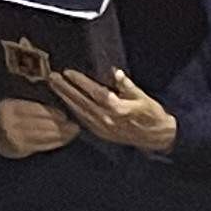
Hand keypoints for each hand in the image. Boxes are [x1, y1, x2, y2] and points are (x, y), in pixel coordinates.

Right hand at [0, 94, 74, 159]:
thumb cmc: (13, 119)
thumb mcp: (18, 107)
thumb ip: (34, 105)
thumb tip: (61, 104)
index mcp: (8, 106)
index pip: (34, 109)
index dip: (52, 113)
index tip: (65, 116)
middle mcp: (8, 121)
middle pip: (40, 123)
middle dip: (59, 125)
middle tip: (74, 126)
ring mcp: (12, 136)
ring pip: (42, 135)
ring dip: (60, 134)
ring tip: (72, 132)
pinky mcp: (18, 148)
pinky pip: (40, 145)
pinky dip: (54, 143)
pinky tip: (64, 140)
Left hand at [53, 68, 179, 154]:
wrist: (157, 137)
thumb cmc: (152, 114)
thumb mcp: (143, 97)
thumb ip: (127, 85)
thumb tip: (116, 73)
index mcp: (119, 110)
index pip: (96, 93)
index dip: (81, 82)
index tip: (69, 72)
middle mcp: (108, 120)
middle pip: (82, 102)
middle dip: (66, 89)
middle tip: (53, 77)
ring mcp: (103, 128)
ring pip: (80, 111)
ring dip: (65, 98)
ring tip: (54, 86)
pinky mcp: (102, 134)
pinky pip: (83, 120)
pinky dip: (73, 109)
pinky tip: (65, 101)